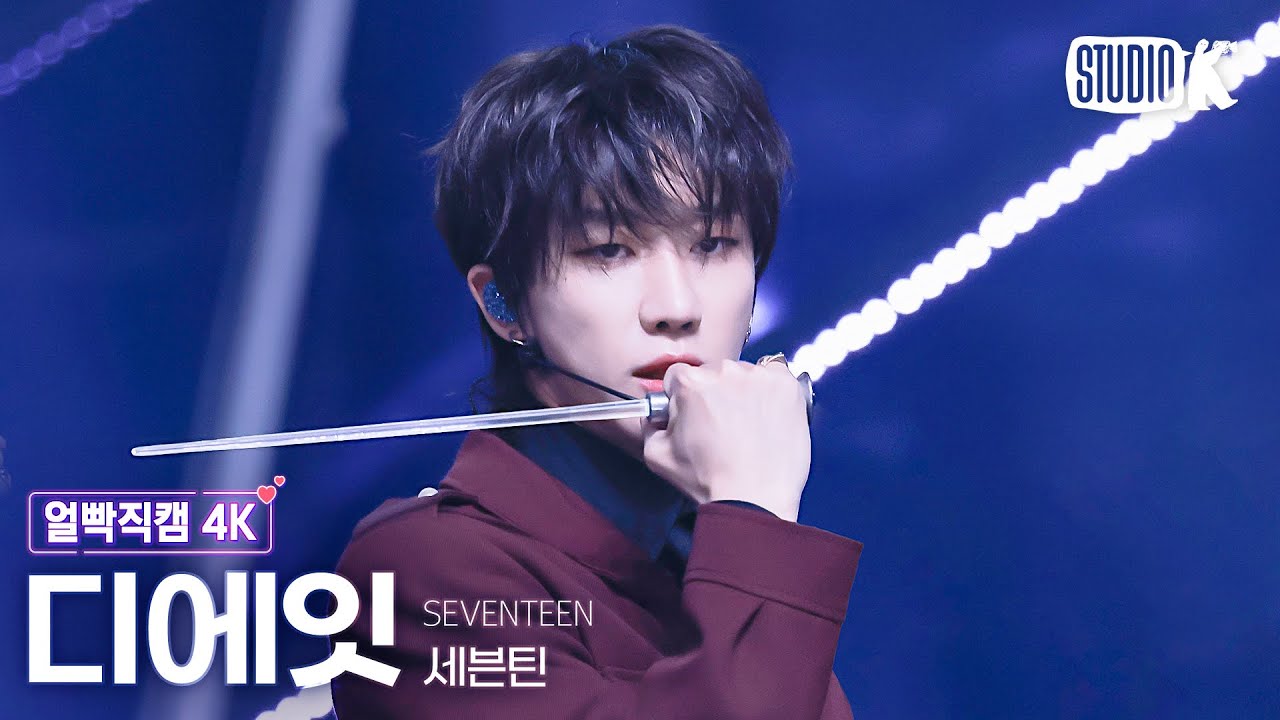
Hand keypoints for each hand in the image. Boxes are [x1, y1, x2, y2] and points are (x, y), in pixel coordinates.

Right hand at [642, 358, 811, 521]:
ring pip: (745, 375)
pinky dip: (771, 392)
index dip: (684, 397)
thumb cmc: (711, 481)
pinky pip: (775, 376)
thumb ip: (649, 425)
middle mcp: (725, 371)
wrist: (755, 499)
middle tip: (722, 427)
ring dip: (744, 393)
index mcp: (690, 383)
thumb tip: (655, 414)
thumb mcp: (658, 456)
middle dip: (715, 394)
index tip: (695, 413)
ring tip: (748, 427)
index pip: (680, 375)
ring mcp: (759, 376)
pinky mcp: (786, 385)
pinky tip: (767, 418)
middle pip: (714, 372)